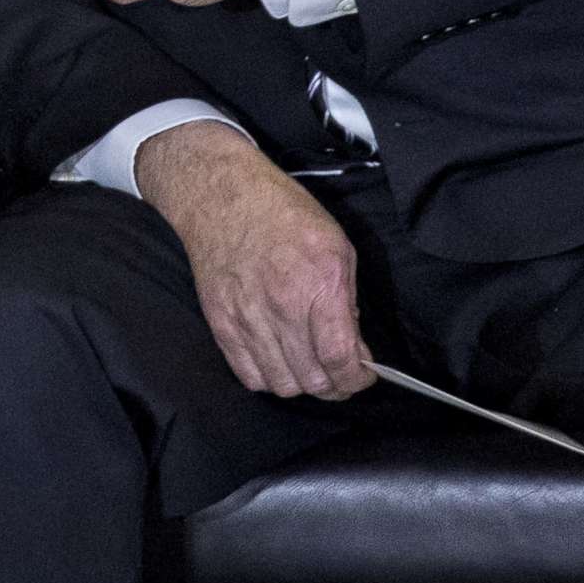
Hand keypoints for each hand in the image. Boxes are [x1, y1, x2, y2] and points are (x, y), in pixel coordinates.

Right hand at [136, 121, 376, 399]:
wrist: (222, 196)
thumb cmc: (283, 214)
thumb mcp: (336, 245)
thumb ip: (348, 298)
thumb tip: (352, 343)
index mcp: (320, 286)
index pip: (341, 359)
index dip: (357, 379)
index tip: (363, 375)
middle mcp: (282, 308)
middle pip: (314, 381)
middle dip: (336, 386)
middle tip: (339, 373)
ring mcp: (247, 318)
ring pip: (282, 385)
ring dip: (302, 384)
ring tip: (308, 368)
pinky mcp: (220, 322)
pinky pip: (248, 375)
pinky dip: (268, 378)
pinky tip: (277, 361)